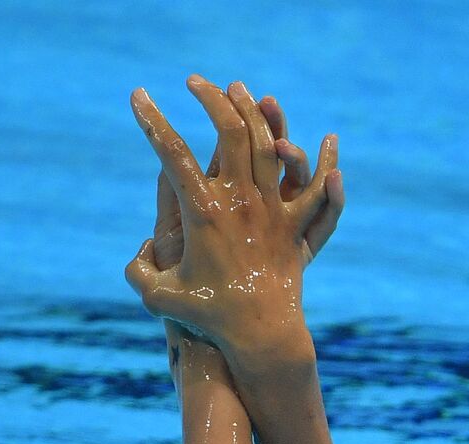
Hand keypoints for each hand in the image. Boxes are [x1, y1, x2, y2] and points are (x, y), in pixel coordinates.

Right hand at [125, 75, 342, 360]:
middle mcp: (241, 202)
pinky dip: (326, 164)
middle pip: (229, 129)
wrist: (258, 336)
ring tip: (241, 93)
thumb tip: (140, 257)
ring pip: (269, 143)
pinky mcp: (297, 226)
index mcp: (203, 212)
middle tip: (196, 83)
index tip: (138, 96)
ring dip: (255, 112)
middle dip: (210, 97)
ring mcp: (273, 210)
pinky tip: (330, 143)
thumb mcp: (159, 298)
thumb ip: (139, 274)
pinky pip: (318, 189)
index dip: (151, 119)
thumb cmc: (207, 318)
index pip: (171, 152)